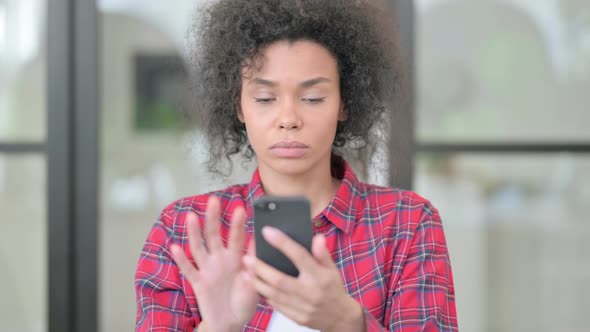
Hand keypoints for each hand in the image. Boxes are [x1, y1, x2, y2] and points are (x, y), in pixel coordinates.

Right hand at [170, 196, 259, 331]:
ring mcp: (207, 270)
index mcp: (236, 259)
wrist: (231, 322)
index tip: (241, 208)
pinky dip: (181, 259)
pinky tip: (175, 247)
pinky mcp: (198, 282)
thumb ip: (255, 269)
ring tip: (191, 216)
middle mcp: (220, 260)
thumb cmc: (244, 302)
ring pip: (199, 248)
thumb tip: (257, 253)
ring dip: (194, 232)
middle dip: (213, 218)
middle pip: (214, 235)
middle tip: (213, 200)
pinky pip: (188, 269)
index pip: (236, 237)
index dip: (238, 223)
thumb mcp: (256, 285)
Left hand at [242, 227, 364, 331]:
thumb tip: (317, 237)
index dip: (283, 243)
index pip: (300, 256)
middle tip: (247, 257)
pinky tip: (256, 285)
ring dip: (257, 282)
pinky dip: (264, 295)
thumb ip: (322, 253)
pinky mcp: (296, 317)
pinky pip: (276, 305)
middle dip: (260, 268)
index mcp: (319, 276)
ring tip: (246, 271)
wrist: (339, 317)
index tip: (267, 231)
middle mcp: (310, 292)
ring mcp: (303, 307)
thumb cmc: (333, 288)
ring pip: (274, 294)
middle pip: (279, 279)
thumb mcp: (332, 269)